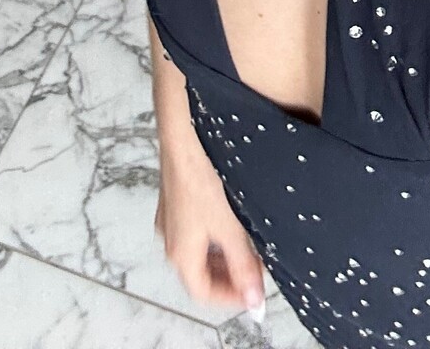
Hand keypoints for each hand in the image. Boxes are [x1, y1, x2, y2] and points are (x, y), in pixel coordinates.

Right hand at [155, 133, 266, 316]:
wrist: (187, 127)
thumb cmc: (204, 176)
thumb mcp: (231, 228)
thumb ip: (244, 266)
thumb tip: (254, 302)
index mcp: (180, 253)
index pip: (203, 292)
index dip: (231, 297)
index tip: (256, 292)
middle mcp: (170, 236)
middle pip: (199, 270)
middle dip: (229, 274)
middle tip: (258, 266)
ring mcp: (172, 212)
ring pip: (199, 245)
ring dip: (224, 251)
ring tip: (252, 240)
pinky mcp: (177, 191)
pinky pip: (197, 222)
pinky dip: (217, 229)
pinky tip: (235, 213)